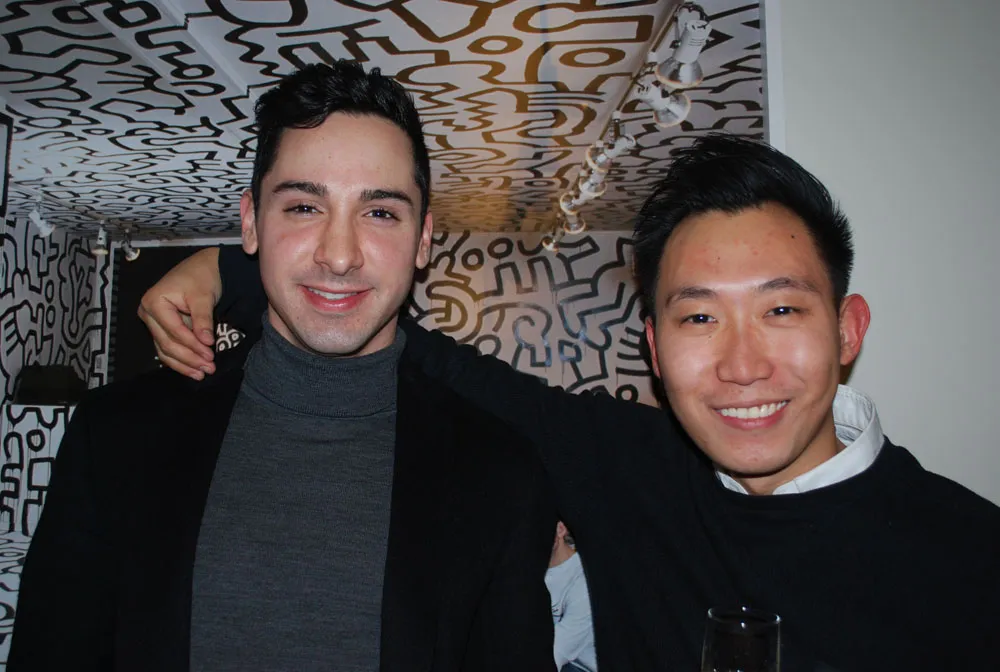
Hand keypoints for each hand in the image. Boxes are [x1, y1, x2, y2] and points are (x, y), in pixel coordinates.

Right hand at [137, 247, 221, 379]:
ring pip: (165, 349)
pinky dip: (181, 359)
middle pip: (167, 343)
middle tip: (209, 368)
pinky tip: (194, 370)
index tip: (210, 354)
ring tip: (202, 374)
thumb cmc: (202, 277)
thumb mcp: (203, 296)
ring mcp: (152, 322)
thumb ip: (203, 320)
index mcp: (154, 302)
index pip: (174, 331)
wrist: (203, 267)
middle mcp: (148, 313)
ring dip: (184, 364)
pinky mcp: (161, 328)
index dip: (192, 345)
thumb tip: (206, 343)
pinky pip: (168, 347)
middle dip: (189, 358)